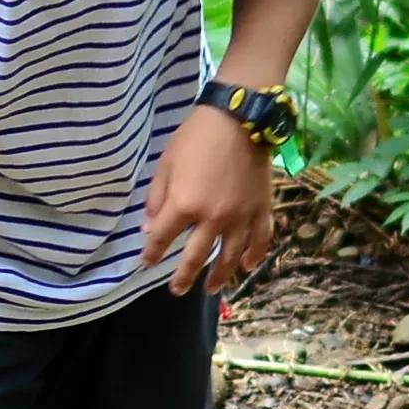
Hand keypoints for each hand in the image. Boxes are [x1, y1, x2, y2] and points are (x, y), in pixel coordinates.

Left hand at [141, 105, 279, 298]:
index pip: (162, 238)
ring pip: (230, 257)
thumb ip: (156, 198)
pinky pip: (259, 240)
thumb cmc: (196, 137)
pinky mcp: (261, 209)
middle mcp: (213, 218)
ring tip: (210, 289)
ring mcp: (240, 217)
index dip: (153, 252)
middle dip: (184, 277)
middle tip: (177, 290)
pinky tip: (247, 267)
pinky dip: (254, 256)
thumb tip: (149, 228)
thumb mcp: (166, 164)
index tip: (147, 261)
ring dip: (219, 276)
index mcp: (185, 205)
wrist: (238, 118)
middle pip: (196, 257)